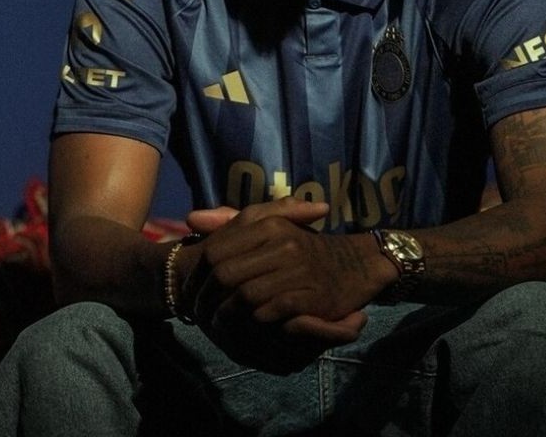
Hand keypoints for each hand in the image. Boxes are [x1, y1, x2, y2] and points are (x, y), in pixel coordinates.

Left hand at [180, 198, 371, 370]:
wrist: (354, 264)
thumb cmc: (304, 247)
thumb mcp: (270, 226)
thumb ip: (230, 222)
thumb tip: (191, 219)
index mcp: (268, 224)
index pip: (215, 250)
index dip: (198, 275)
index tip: (193, 291)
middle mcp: (282, 242)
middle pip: (225, 274)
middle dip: (208, 298)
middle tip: (200, 314)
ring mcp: (297, 268)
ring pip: (244, 295)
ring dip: (227, 314)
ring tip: (218, 324)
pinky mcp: (309, 295)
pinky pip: (269, 311)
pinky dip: (253, 322)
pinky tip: (247, 327)